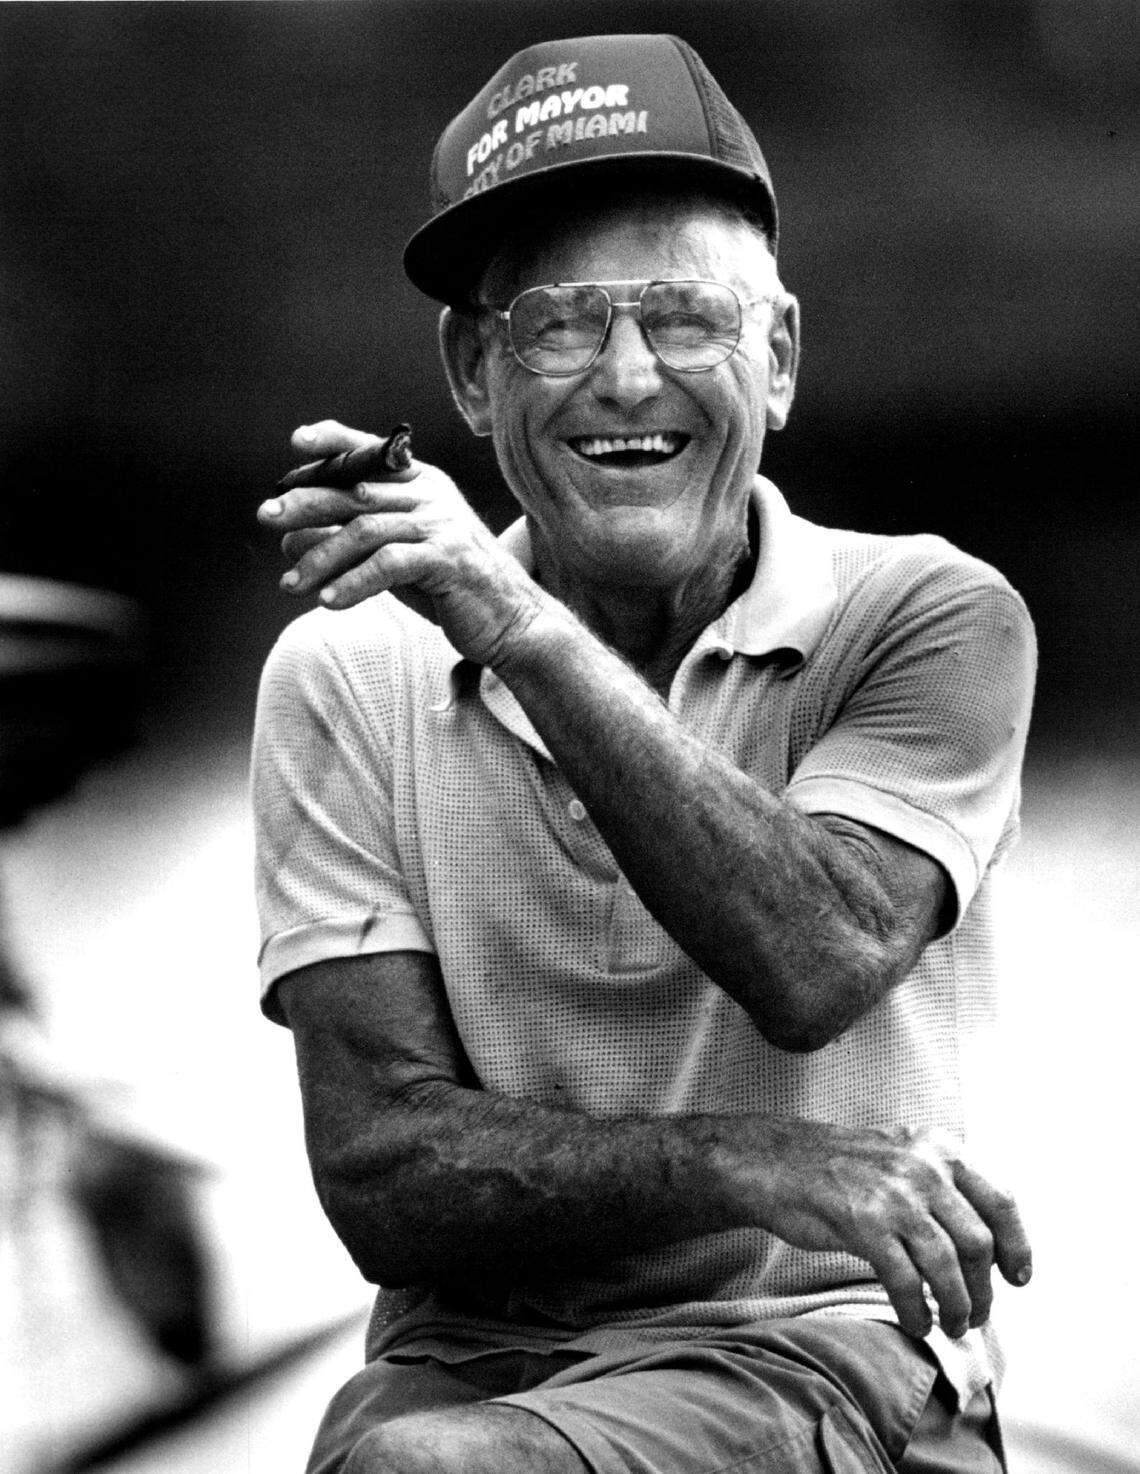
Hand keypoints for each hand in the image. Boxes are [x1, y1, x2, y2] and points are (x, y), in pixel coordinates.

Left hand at [258, 420, 546, 666]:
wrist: (512, 620)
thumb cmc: (450, 588)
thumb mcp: (398, 557)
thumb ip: (354, 543)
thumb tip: (290, 538)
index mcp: (422, 484)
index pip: (372, 452)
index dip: (334, 441)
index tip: (297, 442)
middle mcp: (431, 495)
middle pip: (356, 490)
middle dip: (306, 502)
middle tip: (266, 516)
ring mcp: (440, 525)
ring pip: (365, 530)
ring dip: (321, 558)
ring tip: (290, 585)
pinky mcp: (447, 559)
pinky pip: (388, 564)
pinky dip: (353, 583)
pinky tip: (328, 602)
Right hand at [755, 1120, 1031, 1340]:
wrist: (775, 1162)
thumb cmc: (840, 1167)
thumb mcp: (902, 1156)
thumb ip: (943, 1186)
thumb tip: (988, 1245)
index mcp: (938, 1148)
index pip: (1000, 1201)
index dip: (1017, 1245)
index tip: (1018, 1278)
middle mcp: (922, 1167)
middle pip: (978, 1242)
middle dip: (985, 1289)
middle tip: (977, 1314)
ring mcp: (893, 1194)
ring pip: (948, 1267)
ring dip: (958, 1307)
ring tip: (953, 1325)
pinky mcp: (863, 1223)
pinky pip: (907, 1281)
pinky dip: (918, 1311)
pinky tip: (917, 1322)